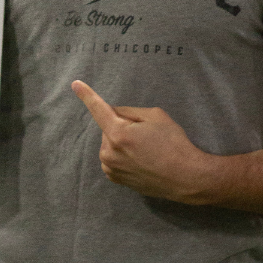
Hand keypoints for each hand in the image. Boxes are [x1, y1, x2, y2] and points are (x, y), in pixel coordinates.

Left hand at [71, 80, 212, 203]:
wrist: (187, 178)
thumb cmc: (174, 144)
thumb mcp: (155, 116)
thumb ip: (129, 111)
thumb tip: (113, 112)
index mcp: (118, 134)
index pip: (98, 109)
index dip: (87, 95)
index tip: (75, 84)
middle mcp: (109, 153)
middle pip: (109, 127)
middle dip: (122, 125)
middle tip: (146, 134)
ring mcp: (111, 168)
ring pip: (110, 142)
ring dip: (122, 141)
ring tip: (146, 149)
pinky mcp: (115, 179)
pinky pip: (112, 157)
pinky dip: (122, 154)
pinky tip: (141, 159)